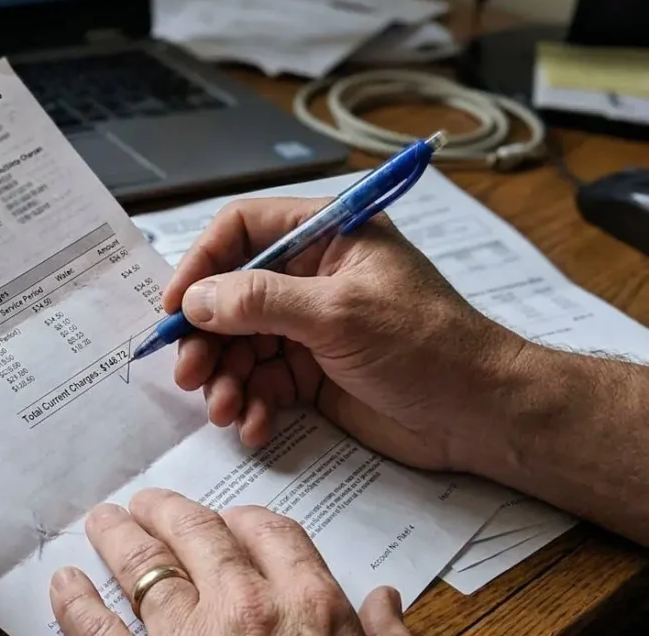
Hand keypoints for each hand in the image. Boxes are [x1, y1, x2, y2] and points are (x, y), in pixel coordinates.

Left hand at [49, 490, 408, 635]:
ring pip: (143, 568)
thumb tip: (384, 601)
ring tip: (103, 523)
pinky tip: (65, 584)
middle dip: (166, 512)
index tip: (225, 518)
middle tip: (145, 503)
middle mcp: (244, 610)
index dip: (242, 520)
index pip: (270, 533)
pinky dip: (75, 602)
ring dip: (118, 538)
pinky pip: (98, 629)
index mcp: (308, 606)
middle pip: (196, 536)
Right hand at [163, 197, 530, 470]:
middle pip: (230, 294)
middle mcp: (312, 275)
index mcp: (327, 235)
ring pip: (239, 344)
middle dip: (207, 337)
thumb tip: (196, 300)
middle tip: (189, 373)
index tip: (175, 308)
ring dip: (224, 378)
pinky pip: (261, 383)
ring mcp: (310, 325)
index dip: (202, 264)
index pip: (242, 230)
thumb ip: (260, 302)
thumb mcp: (338, 314)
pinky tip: (253, 425)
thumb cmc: (426, 345)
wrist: (480, 415)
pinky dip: (250, 404)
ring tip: (224, 408)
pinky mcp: (312, 373)